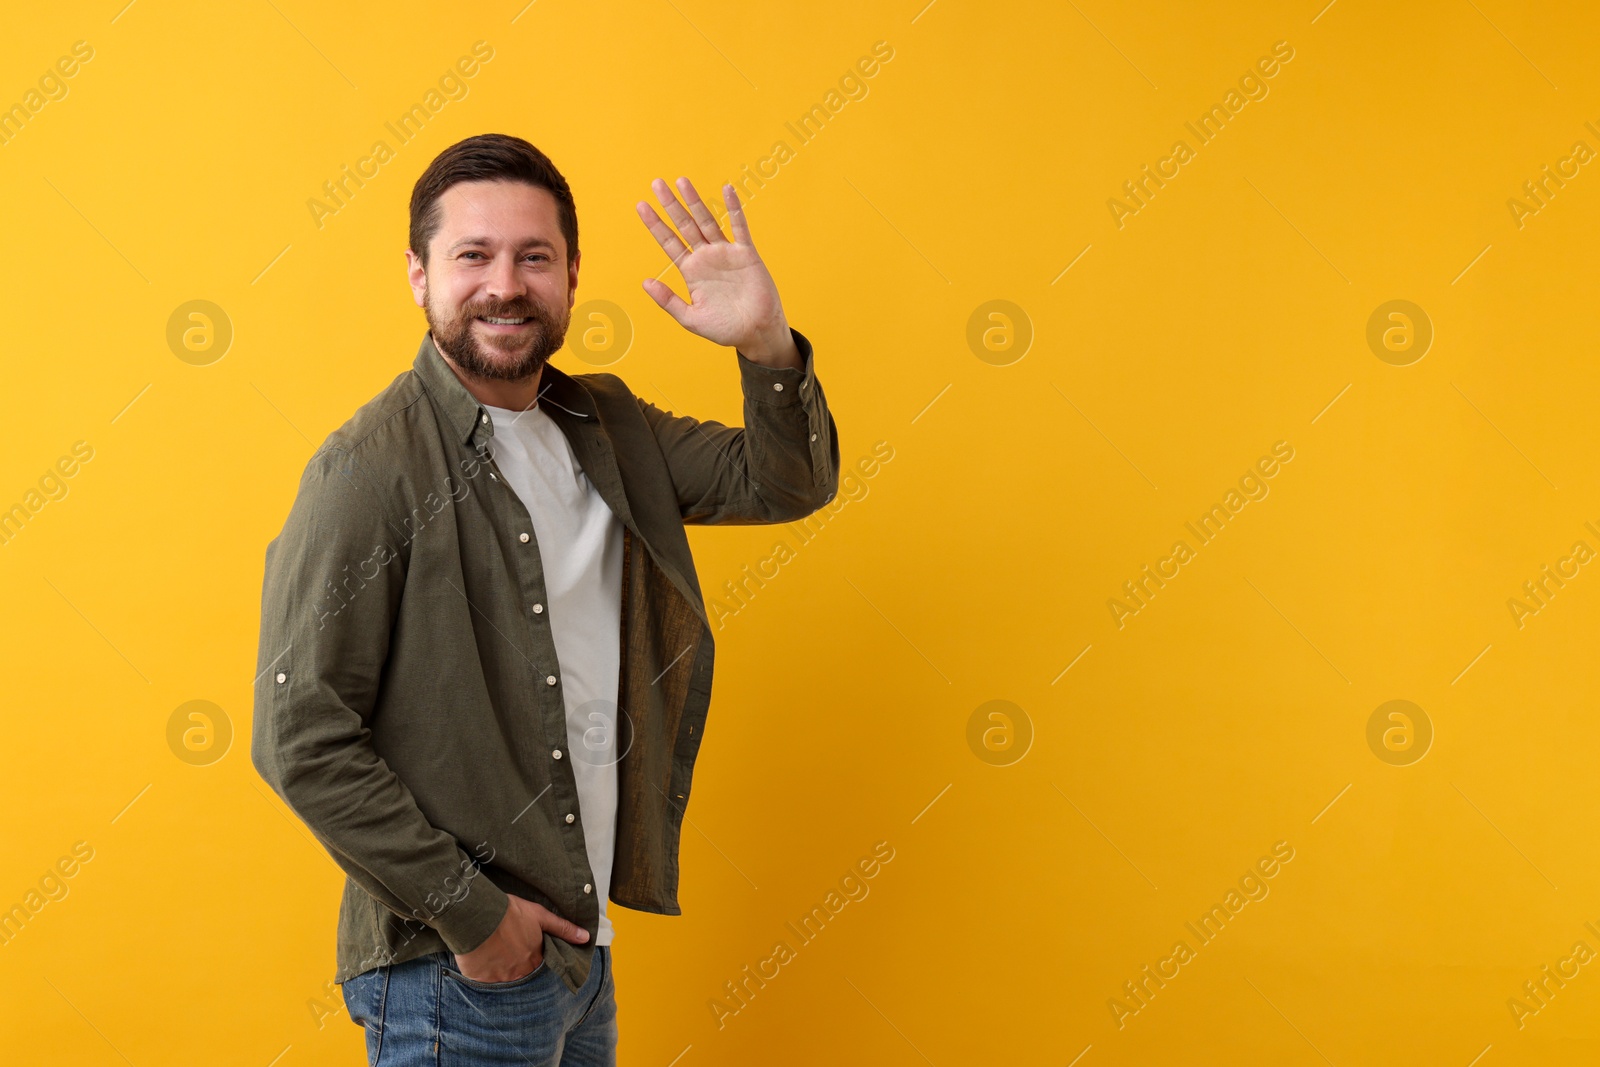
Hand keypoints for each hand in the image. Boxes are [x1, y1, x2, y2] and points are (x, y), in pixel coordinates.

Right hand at [453, 895, 588, 982]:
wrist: (479, 915)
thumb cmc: (510, 913)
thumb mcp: (540, 916)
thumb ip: (563, 929)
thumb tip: (585, 938)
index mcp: (534, 960)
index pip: (537, 964)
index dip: (531, 955)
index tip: (523, 945)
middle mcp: (518, 973)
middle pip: (520, 973)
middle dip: (516, 963)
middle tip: (506, 948)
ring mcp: (498, 978)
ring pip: (501, 978)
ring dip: (499, 968)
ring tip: (492, 951)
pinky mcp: (478, 979)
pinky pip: (482, 980)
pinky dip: (482, 971)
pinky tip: (480, 957)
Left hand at [636, 177, 800, 368]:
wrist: (757, 333)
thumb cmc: (725, 329)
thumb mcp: (691, 318)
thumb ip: (668, 301)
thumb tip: (645, 282)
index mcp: (691, 271)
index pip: (669, 242)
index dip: (655, 224)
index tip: (641, 205)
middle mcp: (706, 257)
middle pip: (684, 225)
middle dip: (670, 205)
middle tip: (656, 183)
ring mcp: (726, 253)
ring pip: (707, 221)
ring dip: (694, 201)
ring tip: (682, 181)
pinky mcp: (746, 254)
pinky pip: (739, 227)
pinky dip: (734, 209)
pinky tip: (727, 190)